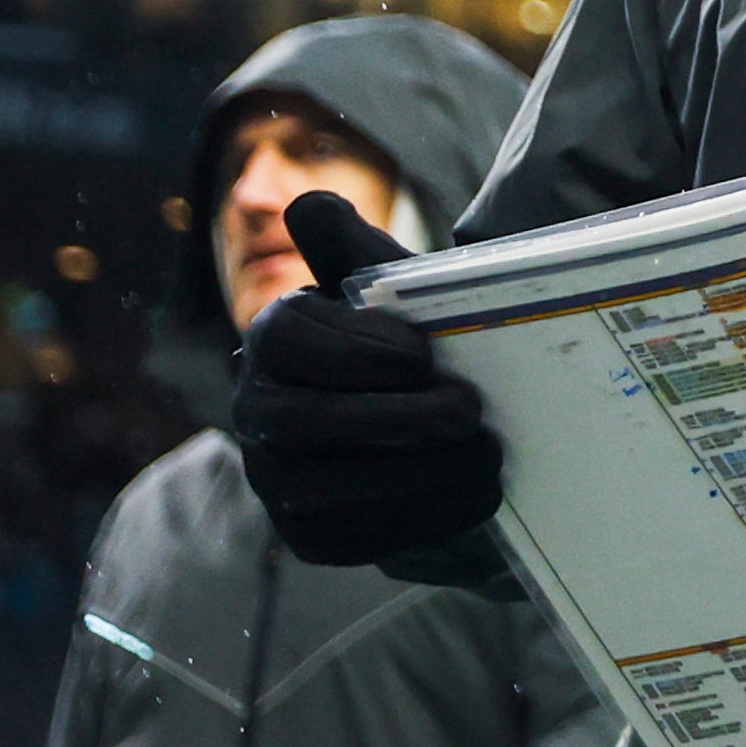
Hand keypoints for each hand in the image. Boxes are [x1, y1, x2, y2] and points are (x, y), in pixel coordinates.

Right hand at [231, 192, 500, 567]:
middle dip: (392, 418)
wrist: (428, 423)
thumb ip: (355, 249)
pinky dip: (422, 520)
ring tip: (487, 456)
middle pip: (304, 422)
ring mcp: (277, 480)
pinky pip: (353, 540)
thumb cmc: (409, 342)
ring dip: (418, 475)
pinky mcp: (310, 537)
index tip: (422, 352)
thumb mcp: (394, 290)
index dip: (354, 347)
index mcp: (274, 340)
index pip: (289, 339)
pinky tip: (476, 497)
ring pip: (329, 489)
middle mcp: (258, 412)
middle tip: (467, 411)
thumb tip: (308, 206)